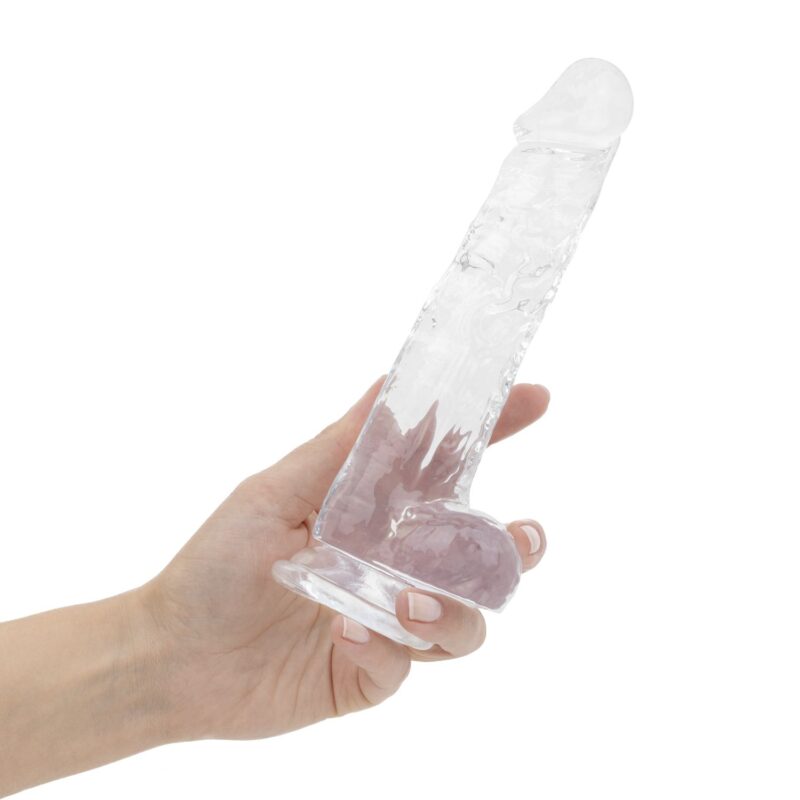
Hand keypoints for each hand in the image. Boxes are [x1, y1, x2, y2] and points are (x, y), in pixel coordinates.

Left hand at [136, 377, 549, 741]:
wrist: (174, 655)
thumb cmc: (217, 563)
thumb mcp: (274, 491)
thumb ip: (338, 448)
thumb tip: (391, 386)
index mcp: (376, 511)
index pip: (448, 469)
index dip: (495, 432)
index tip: (536, 399)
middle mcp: (393, 563)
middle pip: (481, 554)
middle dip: (514, 547)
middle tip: (518, 536)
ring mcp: (388, 619)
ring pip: (465, 619)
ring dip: (450, 608)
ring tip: (406, 602)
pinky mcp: (372, 672)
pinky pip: (407, 664)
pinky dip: (386, 648)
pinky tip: (345, 634)